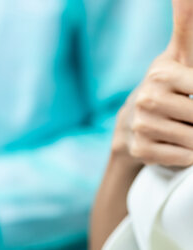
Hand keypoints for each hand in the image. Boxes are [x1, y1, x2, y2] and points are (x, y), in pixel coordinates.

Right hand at [113, 0, 192, 167]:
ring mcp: (142, 125)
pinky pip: (180, 157)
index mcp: (163, 73)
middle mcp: (148, 98)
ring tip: (183, 128)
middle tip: (188, 114)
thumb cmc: (169, 85)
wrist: (132, 123)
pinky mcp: (139, 149)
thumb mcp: (181, 53)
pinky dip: (185, 154)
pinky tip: (174, 144)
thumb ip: (185, 22)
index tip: (188, 96)